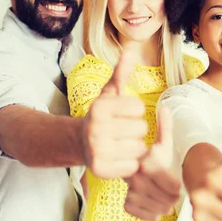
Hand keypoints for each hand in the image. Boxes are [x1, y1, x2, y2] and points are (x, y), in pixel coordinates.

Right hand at [82, 51, 147, 178]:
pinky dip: (130, 164)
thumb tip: (130, 51)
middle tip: (122, 131)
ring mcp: (96, 150)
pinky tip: (119, 158)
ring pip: (139, 148)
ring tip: (121, 144)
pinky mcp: (100, 169)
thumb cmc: (102, 115)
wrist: (79, 143)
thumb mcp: (110, 93)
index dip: (135, 110)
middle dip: (136, 129)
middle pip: (141, 128)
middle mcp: (95, 128)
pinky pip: (132, 166)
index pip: (139, 107)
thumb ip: (121, 73)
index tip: (123, 113)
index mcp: (99, 107)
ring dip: (135, 147)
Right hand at [124, 106, 181, 220]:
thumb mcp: (159, 141)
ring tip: (165, 197)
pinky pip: (149, 216)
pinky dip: (154, 213)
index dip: (177, 186)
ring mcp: (131, 192)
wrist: (122, 166)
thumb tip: (166, 107)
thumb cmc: (147, 154)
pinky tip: (155, 203)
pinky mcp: (128, 205)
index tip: (176, 183)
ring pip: (159, 209)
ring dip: (165, 205)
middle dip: (173, 197)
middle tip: (173, 192)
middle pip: (168, 199)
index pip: (172, 186)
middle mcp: (137, 179)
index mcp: (147, 163)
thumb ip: (165, 127)